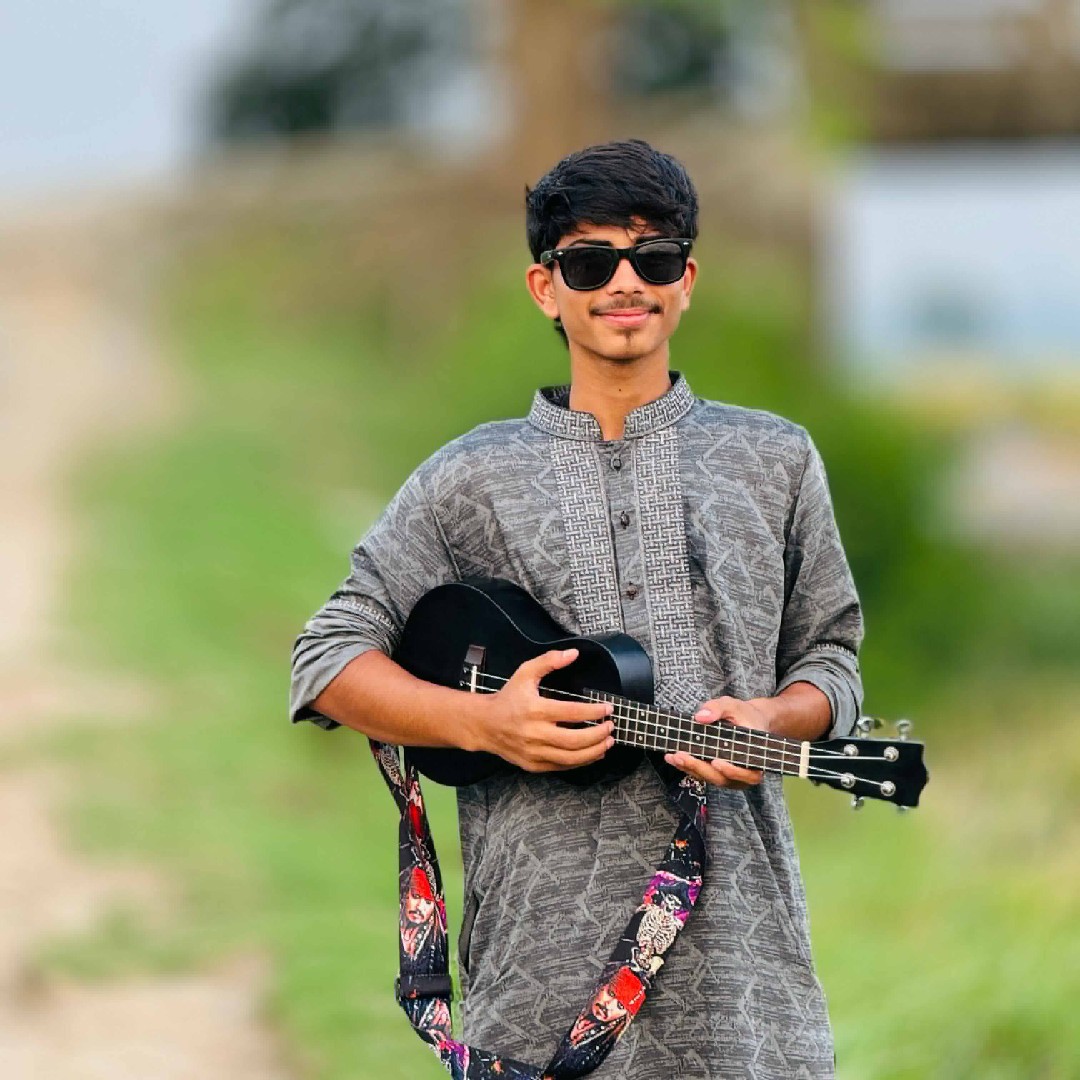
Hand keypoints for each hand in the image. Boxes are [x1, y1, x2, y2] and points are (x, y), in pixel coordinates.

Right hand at [472, 649, 614, 772]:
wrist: (484, 724)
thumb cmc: (507, 698)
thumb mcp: (524, 673)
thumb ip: (549, 661)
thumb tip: (573, 653)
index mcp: (535, 710)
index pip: (572, 713)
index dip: (593, 711)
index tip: (608, 708)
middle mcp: (535, 733)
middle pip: (574, 740)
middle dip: (598, 734)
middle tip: (611, 727)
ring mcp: (534, 752)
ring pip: (571, 758)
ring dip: (594, 751)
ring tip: (608, 742)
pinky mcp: (533, 765)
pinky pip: (561, 767)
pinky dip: (580, 762)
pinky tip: (593, 754)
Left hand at [663, 695, 769, 789]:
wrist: (747, 720)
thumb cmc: (743, 714)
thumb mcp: (732, 705)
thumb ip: (717, 708)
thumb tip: (701, 716)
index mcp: (755, 757)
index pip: (749, 773)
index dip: (733, 772)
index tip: (716, 762)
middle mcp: (744, 771)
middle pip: (723, 778)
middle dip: (701, 768)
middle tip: (682, 756)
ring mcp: (730, 775)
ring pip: (711, 778)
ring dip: (691, 769)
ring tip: (673, 757)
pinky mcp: (718, 773)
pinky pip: (704, 774)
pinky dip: (688, 767)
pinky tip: (673, 758)